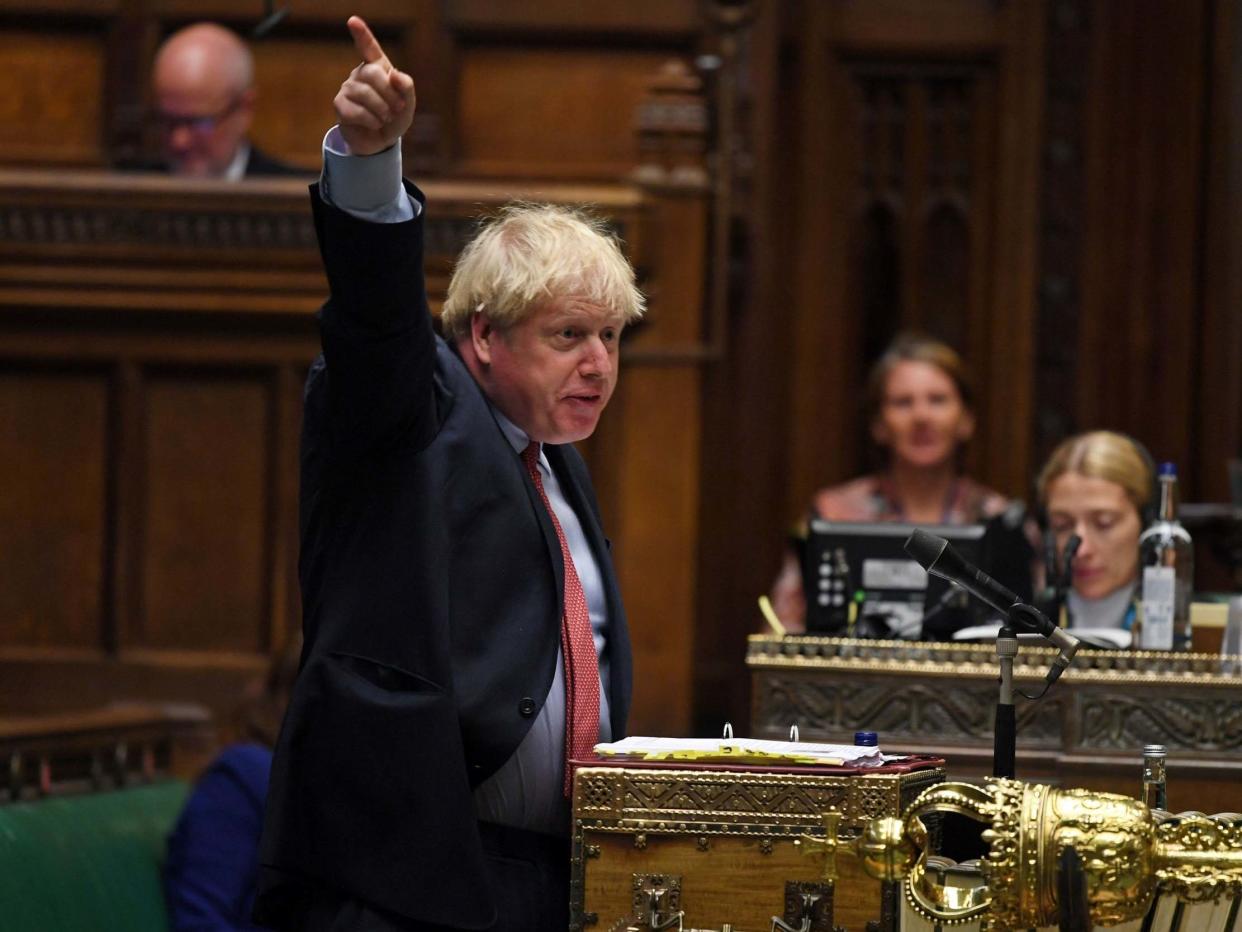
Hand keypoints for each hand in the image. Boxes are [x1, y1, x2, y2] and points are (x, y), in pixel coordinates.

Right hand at [334, 16, 415, 155]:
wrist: (380, 141)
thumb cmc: (394, 118)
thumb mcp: (408, 104)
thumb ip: (407, 87)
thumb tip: (395, 74)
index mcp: (378, 67)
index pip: (369, 47)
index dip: (362, 34)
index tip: (353, 21)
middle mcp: (360, 74)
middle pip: (373, 73)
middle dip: (390, 94)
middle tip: (397, 109)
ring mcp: (348, 88)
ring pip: (365, 93)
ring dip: (382, 110)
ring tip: (386, 118)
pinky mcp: (340, 105)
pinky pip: (356, 110)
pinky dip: (371, 120)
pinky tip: (374, 124)